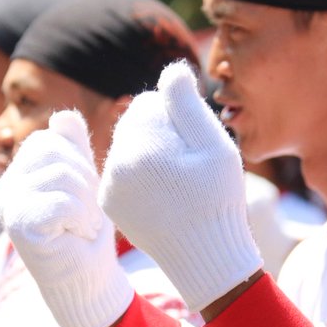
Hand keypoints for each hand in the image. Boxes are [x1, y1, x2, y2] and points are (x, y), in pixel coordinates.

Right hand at [0, 110, 134, 326]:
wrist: (88, 279)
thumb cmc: (86, 232)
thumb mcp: (83, 182)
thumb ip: (74, 150)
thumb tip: (63, 116)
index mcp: (16, 175)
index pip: (49, 140)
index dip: (79, 163)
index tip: (85, 195)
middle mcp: (3, 188)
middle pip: (54, 153)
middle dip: (84, 181)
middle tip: (85, 213)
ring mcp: (7, 207)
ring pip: (61, 175)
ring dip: (86, 203)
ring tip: (82, 225)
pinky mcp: (18, 226)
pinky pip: (61, 201)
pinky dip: (81, 217)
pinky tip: (77, 235)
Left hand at [100, 61, 261, 311]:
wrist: (205, 255)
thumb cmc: (217, 199)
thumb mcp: (215, 147)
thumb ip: (188, 104)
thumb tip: (170, 71)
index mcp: (142, 146)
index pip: (148, 102)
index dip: (177, 116)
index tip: (195, 145)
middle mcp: (116, 164)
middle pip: (134, 123)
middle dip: (160, 133)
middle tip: (189, 164)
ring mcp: (109, 186)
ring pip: (128, 147)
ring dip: (150, 153)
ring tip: (178, 181)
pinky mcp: (109, 203)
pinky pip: (122, 171)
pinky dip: (140, 175)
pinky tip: (164, 194)